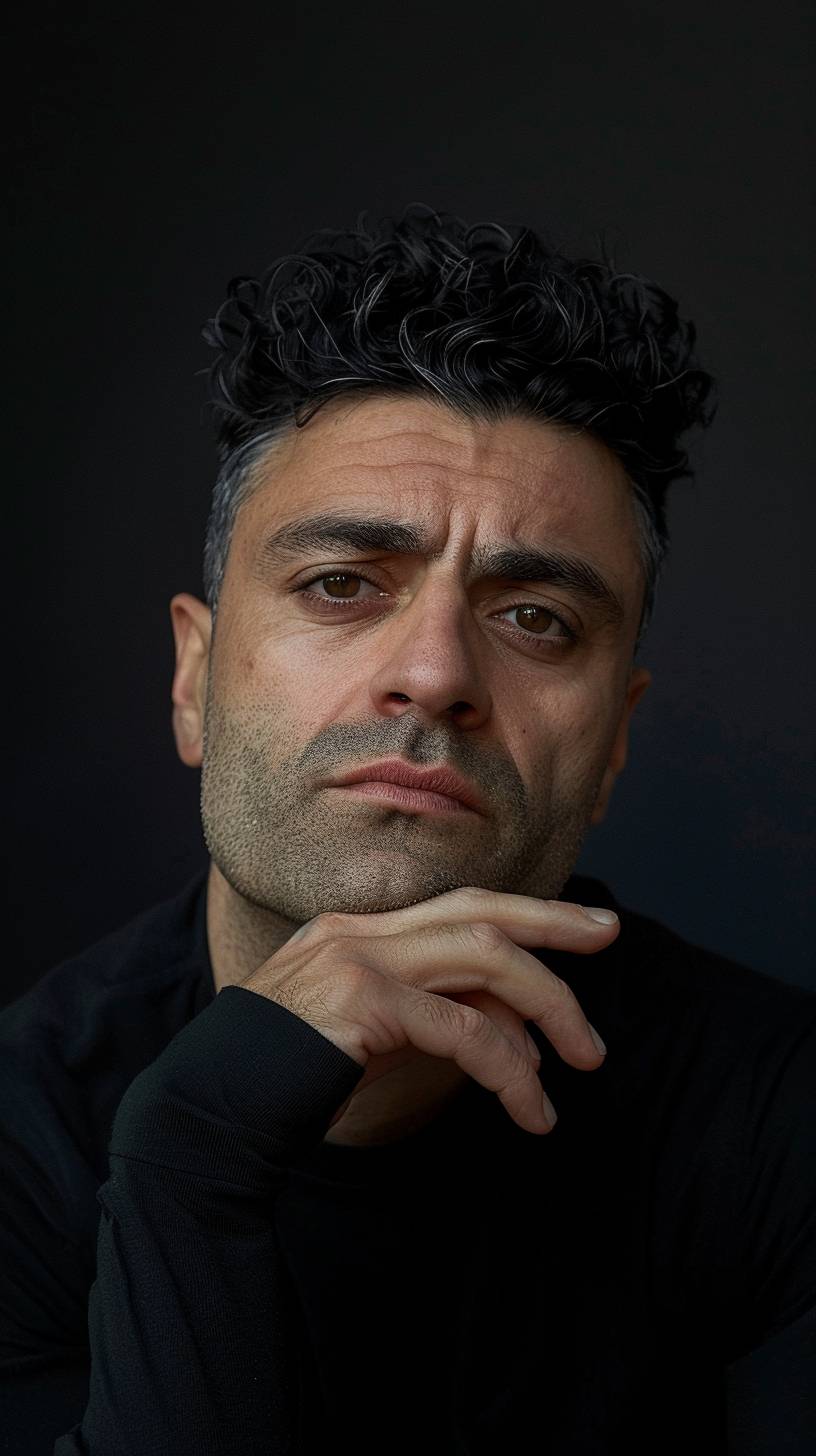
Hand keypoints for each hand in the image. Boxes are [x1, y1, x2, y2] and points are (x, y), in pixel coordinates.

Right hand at [237, 887, 618, 1134]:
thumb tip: (513, 1037)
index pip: (456, 907)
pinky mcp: (363, 1001)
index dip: (524, 913)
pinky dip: (510, 1068)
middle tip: (612, 933)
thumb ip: (424, 1017)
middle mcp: (356, 930)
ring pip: (485, 958)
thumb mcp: (362, 1038)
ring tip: (586, 1060)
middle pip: (479, 909)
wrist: (206, 1112)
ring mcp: (356, 958)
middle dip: (553, 921)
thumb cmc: (282, 1086)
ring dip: (549, 1006)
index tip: (580, 925)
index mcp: (351, 930)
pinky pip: (463, 1029)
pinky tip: (531, 1109)